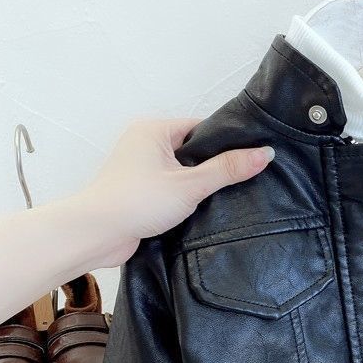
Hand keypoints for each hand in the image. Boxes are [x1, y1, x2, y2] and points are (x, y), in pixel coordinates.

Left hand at [77, 118, 274, 264]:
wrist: (96, 234)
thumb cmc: (137, 201)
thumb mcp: (190, 184)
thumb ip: (228, 170)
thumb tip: (265, 154)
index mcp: (154, 129)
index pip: (201, 128)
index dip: (225, 143)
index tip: (249, 158)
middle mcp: (145, 143)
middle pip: (193, 151)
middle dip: (213, 167)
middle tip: (240, 181)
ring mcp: (141, 169)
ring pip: (182, 172)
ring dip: (198, 186)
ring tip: (223, 197)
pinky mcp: (140, 192)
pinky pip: (171, 189)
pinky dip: (185, 199)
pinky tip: (202, 210)